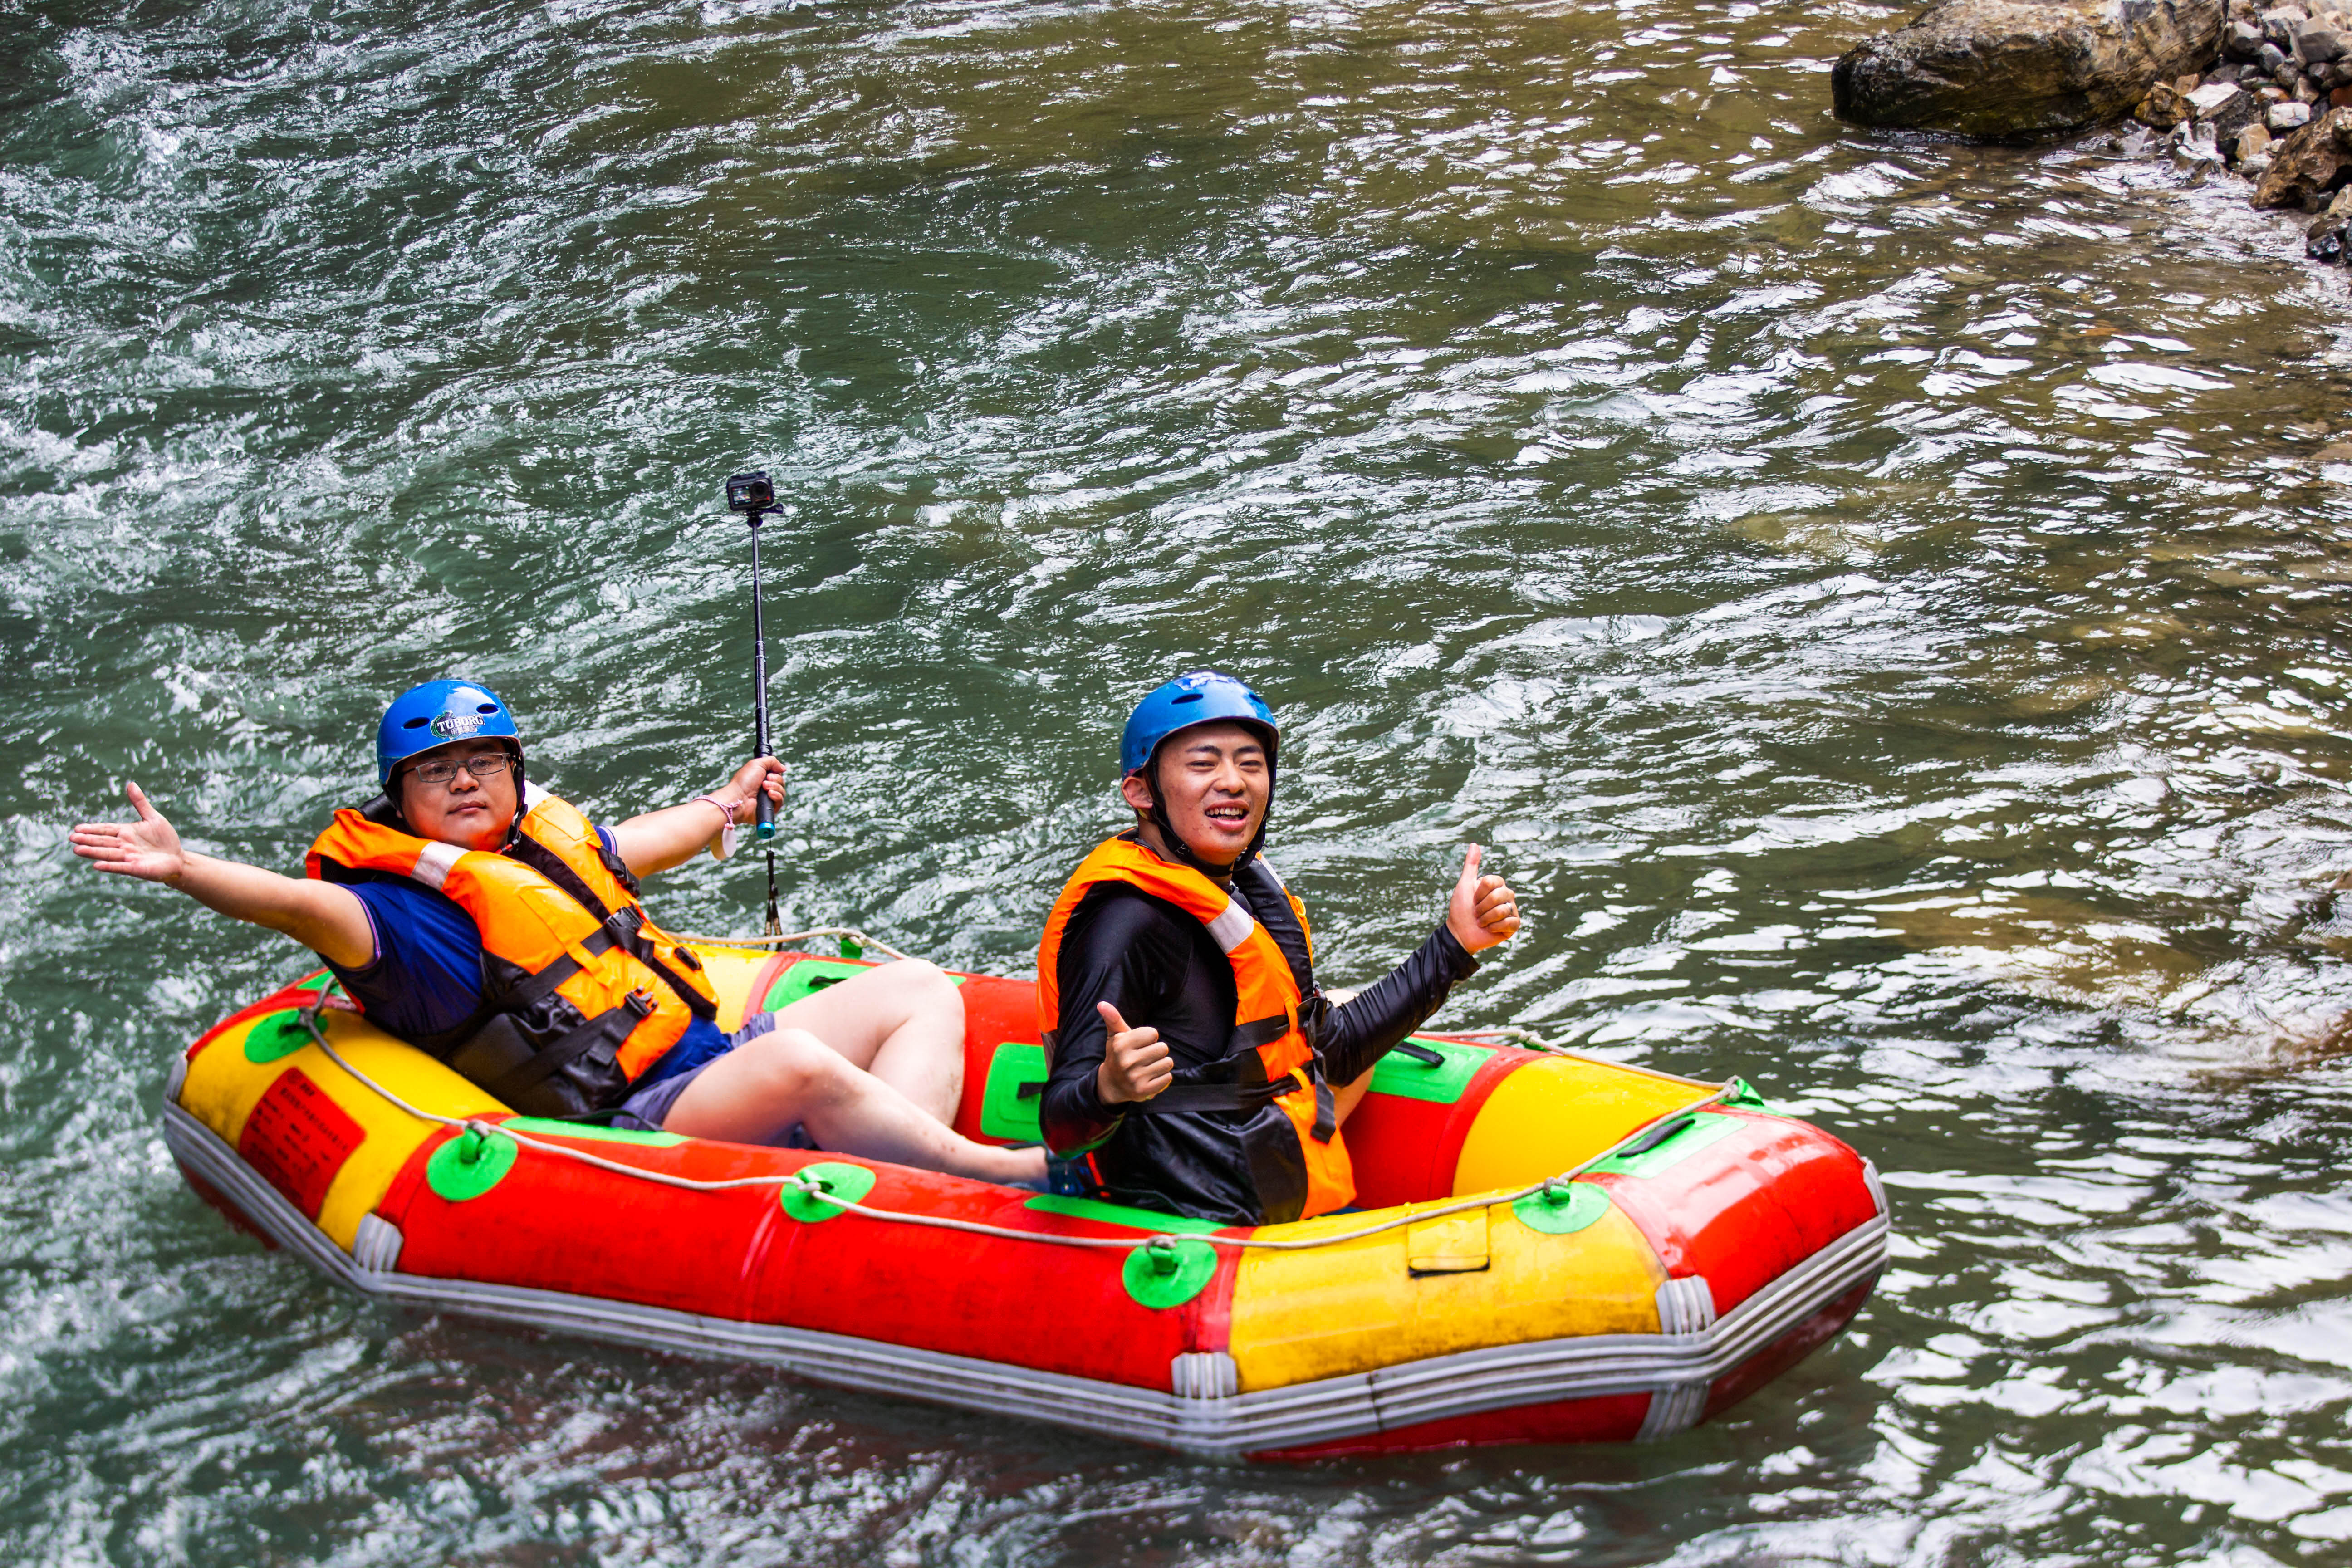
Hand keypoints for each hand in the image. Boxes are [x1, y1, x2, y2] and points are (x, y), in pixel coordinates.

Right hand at [69, 783, 188, 884]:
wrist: (177, 857)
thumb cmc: (164, 838)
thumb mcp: (153, 818)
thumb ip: (140, 803)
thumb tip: (131, 783)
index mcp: (125, 833)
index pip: (105, 830)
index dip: (92, 829)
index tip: (77, 828)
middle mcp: (124, 845)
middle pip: (103, 842)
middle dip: (88, 840)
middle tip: (72, 838)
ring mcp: (129, 857)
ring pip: (108, 854)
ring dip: (93, 852)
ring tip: (77, 850)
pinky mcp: (136, 868)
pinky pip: (120, 867)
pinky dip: (110, 866)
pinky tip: (96, 865)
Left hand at [728, 756, 786, 813]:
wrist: (739, 797)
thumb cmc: (744, 781)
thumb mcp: (757, 764)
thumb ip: (772, 761)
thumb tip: (783, 768)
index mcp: (762, 778)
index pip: (778, 774)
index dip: (776, 773)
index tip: (769, 773)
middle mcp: (766, 788)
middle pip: (781, 782)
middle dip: (775, 780)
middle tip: (764, 782)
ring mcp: (768, 799)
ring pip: (782, 792)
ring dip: (775, 787)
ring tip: (764, 788)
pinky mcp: (769, 808)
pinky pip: (780, 802)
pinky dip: (776, 796)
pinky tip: (769, 795)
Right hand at [1094, 1001, 1171, 1104]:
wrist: (1112, 1084)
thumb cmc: (1118, 1055)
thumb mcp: (1115, 1036)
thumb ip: (1113, 1018)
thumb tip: (1102, 1003)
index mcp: (1120, 1045)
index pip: (1153, 1033)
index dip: (1149, 1037)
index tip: (1140, 1044)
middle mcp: (1127, 1062)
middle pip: (1163, 1048)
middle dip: (1157, 1051)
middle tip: (1145, 1057)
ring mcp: (1135, 1078)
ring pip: (1167, 1063)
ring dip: (1161, 1064)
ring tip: (1148, 1067)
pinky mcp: (1144, 1091)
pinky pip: (1168, 1077)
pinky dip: (1163, 1077)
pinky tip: (1151, 1077)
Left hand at [1445, 845, 1519, 954]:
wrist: (1459, 933)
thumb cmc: (1461, 909)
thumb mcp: (1464, 885)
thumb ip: (1471, 865)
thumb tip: (1474, 844)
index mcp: (1497, 885)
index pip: (1493, 881)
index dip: (1479, 893)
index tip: (1473, 900)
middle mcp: (1507, 896)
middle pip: (1500, 895)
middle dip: (1482, 907)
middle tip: (1476, 913)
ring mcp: (1511, 911)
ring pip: (1504, 910)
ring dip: (1486, 918)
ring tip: (1481, 922)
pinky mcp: (1513, 926)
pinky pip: (1511, 922)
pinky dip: (1495, 927)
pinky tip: (1489, 929)